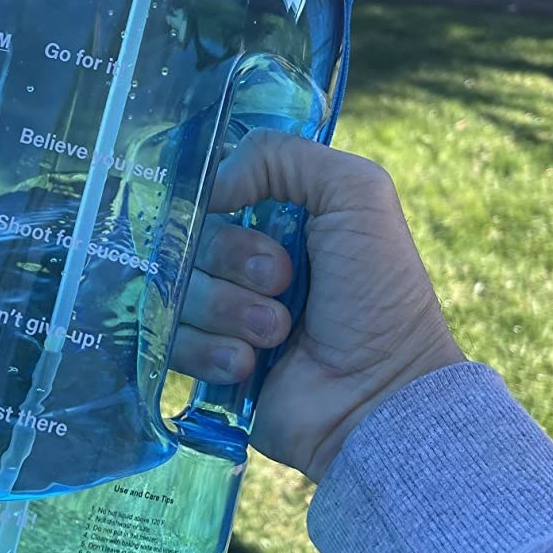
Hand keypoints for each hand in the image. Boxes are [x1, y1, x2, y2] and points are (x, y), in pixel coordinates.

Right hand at [171, 130, 463, 480]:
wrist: (381, 396)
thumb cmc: (379, 293)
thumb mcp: (356, 194)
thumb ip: (282, 157)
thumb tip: (211, 185)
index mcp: (280, 218)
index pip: (212, 191)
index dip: (218, 199)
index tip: (237, 209)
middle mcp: (247, 263)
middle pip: (190, 240)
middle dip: (234, 262)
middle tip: (282, 283)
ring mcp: (226, 316)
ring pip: (178, 292)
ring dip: (229, 310)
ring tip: (277, 333)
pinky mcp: (210, 365)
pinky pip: (171, 343)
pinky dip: (212, 351)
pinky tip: (249, 365)